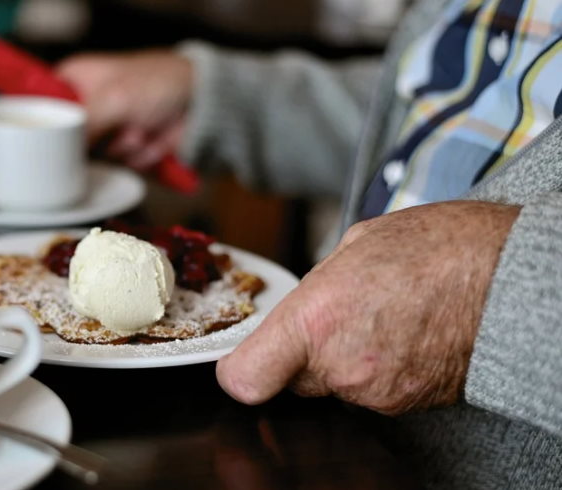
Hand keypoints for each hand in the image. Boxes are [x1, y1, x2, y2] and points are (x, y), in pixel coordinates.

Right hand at [56, 50, 192, 169]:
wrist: (201, 102)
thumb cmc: (158, 83)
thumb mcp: (113, 99)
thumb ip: (81, 126)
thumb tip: (57, 153)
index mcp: (74, 80)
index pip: (42, 107)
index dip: (47, 127)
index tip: (55, 139)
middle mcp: (85, 106)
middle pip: (66, 141)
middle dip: (96, 141)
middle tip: (114, 129)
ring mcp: (104, 130)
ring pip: (93, 158)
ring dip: (121, 148)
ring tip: (140, 130)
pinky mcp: (123, 150)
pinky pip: (116, 166)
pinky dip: (136, 157)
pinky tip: (150, 141)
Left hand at [216, 201, 520, 414]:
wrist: (509, 277)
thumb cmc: (438, 248)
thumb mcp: (355, 246)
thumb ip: (315, 288)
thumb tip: (301, 307)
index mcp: (316, 320)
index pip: (245, 379)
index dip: (240, 370)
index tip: (245, 359)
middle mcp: (341, 366)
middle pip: (292, 379)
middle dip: (304, 353)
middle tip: (339, 316)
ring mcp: (376, 392)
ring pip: (335, 384)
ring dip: (347, 359)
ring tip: (383, 317)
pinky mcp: (407, 406)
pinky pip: (372, 391)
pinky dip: (379, 369)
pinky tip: (404, 333)